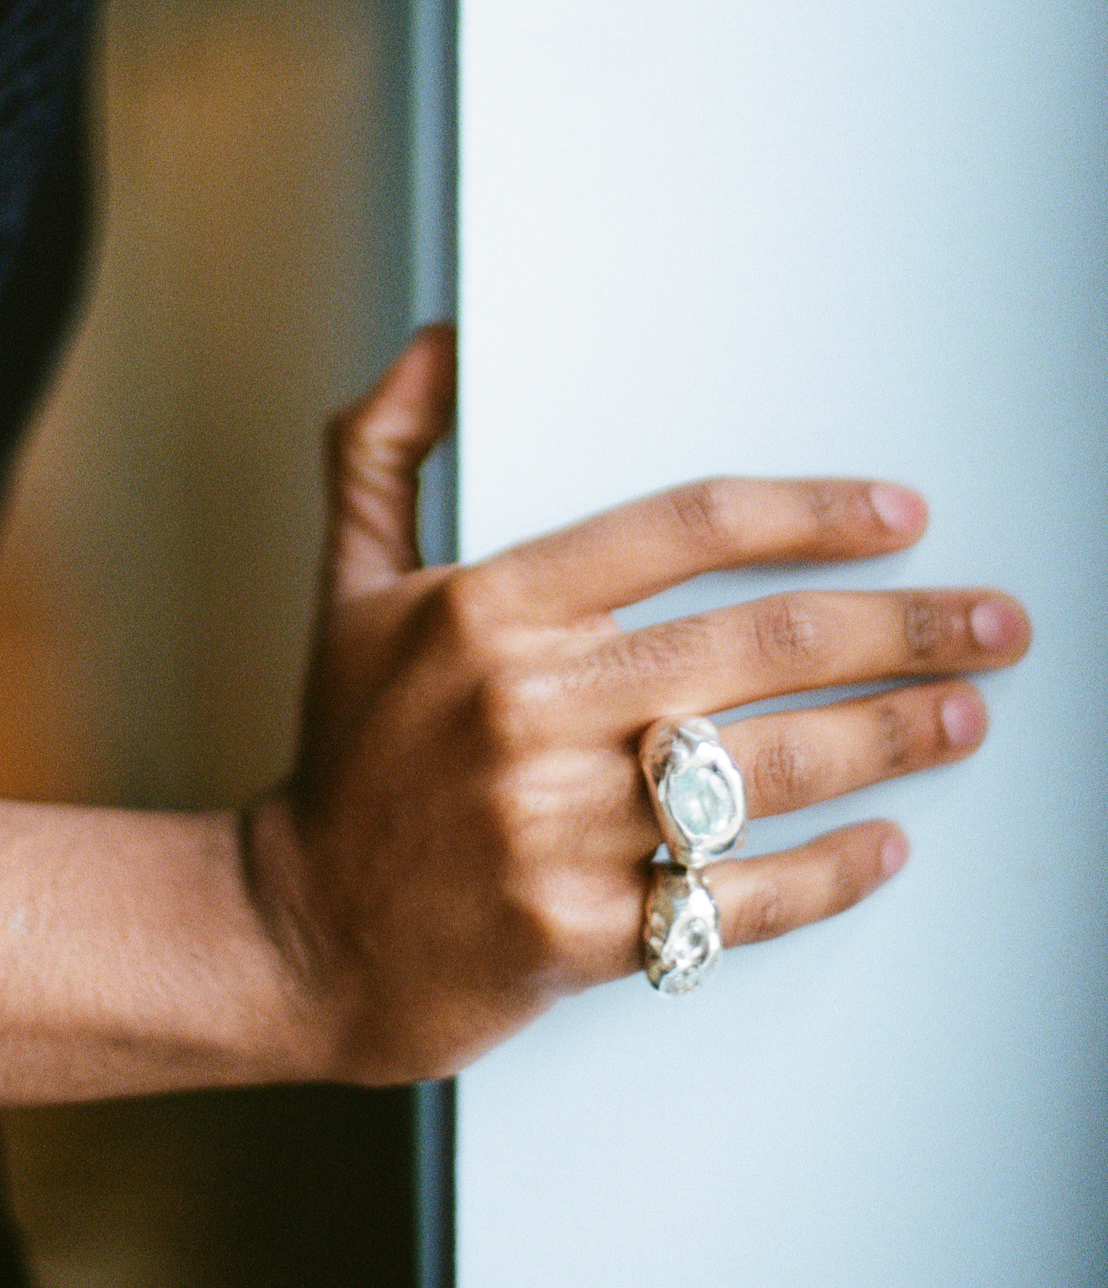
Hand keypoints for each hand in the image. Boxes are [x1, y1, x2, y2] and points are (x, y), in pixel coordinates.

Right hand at [244, 326, 1030, 1085]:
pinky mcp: (582, 933)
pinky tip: (887, 845)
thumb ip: (384, 456)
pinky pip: (742, 897)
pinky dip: (833, 873)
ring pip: (776, 765)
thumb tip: (432, 347)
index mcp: (486, 612)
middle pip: (768, 640)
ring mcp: (559, 827)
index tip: (896, 514)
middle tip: (990, 623)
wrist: (305, 932)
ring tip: (963, 713)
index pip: (689, 526)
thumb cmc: (346, 763)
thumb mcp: (346, 593)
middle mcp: (530, 709)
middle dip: (909, 624)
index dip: (816, 510)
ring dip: (895, 734)